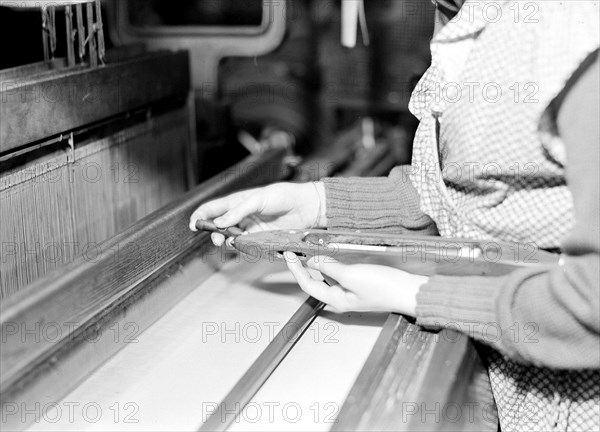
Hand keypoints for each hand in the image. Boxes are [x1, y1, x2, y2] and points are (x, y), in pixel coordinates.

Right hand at [189, 182, 326, 245]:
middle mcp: (242, 215)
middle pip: (220, 226)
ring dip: (227, 241)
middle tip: (215, 237)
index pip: (213, 208)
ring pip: (231, 237)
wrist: (306, 207)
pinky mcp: (261, 239)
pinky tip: (242, 244)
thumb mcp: (259, 198)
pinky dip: (241, 247)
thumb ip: (239, 210)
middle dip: (213, 232)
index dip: (201, 216)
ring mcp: (251, 228)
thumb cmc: (284, 195)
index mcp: (238, 201)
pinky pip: (246, 245)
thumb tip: (221, 222)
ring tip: (228, 241)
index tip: (194, 224)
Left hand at [284, 252, 427, 315]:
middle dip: (303, 267)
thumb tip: (312, 260)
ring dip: (316, 264)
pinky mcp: (358, 285)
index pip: (307, 284)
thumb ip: (329, 267)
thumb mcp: (352, 275)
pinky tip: (330, 256)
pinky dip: (329, 264)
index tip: (289, 254)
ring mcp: (349, 292)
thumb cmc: (384, 287)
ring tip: (309, 251)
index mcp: (336, 300)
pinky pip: (337, 274)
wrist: (408, 291)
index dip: (295, 269)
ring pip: (325, 277)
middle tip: (295, 251)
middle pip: (314, 282)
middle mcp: (340, 298)